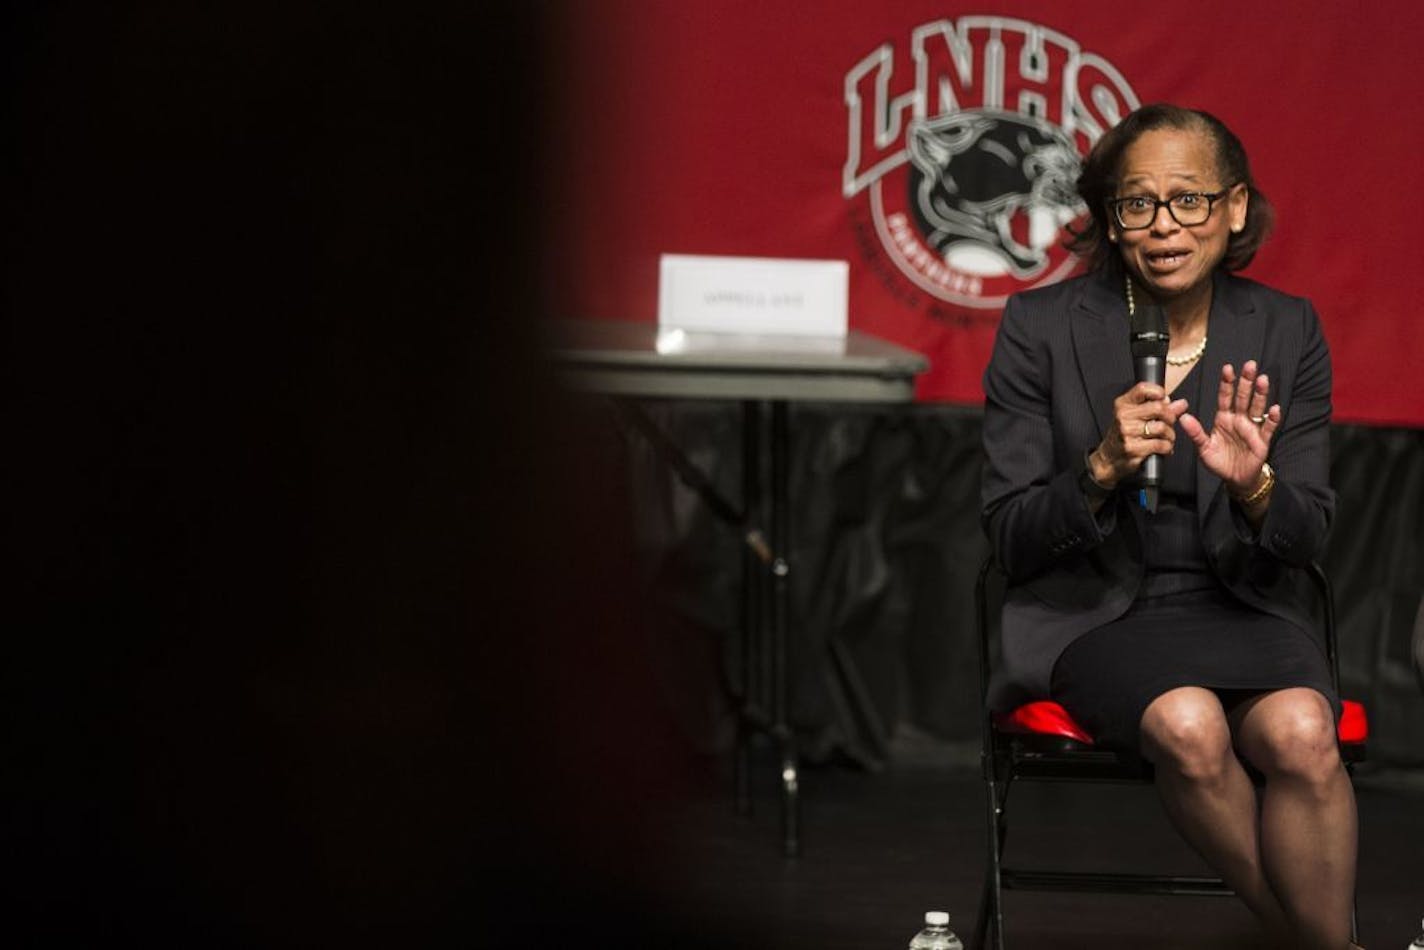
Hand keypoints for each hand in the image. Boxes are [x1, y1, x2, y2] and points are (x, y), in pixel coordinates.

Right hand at [1090, 382, 1188, 487]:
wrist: (1110, 458)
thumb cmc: (1125, 435)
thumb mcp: (1137, 417)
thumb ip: (1160, 408)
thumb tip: (1181, 404)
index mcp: (1123, 404)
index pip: (1143, 389)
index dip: (1159, 392)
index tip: (1164, 400)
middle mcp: (1123, 416)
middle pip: (1158, 408)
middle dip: (1170, 417)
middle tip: (1169, 423)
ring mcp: (1127, 432)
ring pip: (1161, 427)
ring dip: (1169, 435)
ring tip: (1166, 438)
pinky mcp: (1133, 448)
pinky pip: (1160, 444)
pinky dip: (1167, 447)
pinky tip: (1163, 448)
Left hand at [1179, 360, 1280, 494]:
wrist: (1234, 478)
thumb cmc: (1218, 461)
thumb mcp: (1204, 448)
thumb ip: (1195, 433)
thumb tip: (1183, 418)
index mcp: (1223, 418)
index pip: (1225, 397)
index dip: (1227, 383)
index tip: (1227, 368)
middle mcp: (1239, 419)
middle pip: (1243, 397)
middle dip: (1246, 382)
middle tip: (1250, 365)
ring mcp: (1251, 428)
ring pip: (1257, 408)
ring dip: (1260, 394)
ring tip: (1263, 380)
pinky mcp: (1262, 440)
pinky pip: (1268, 427)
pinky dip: (1272, 418)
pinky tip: (1275, 409)